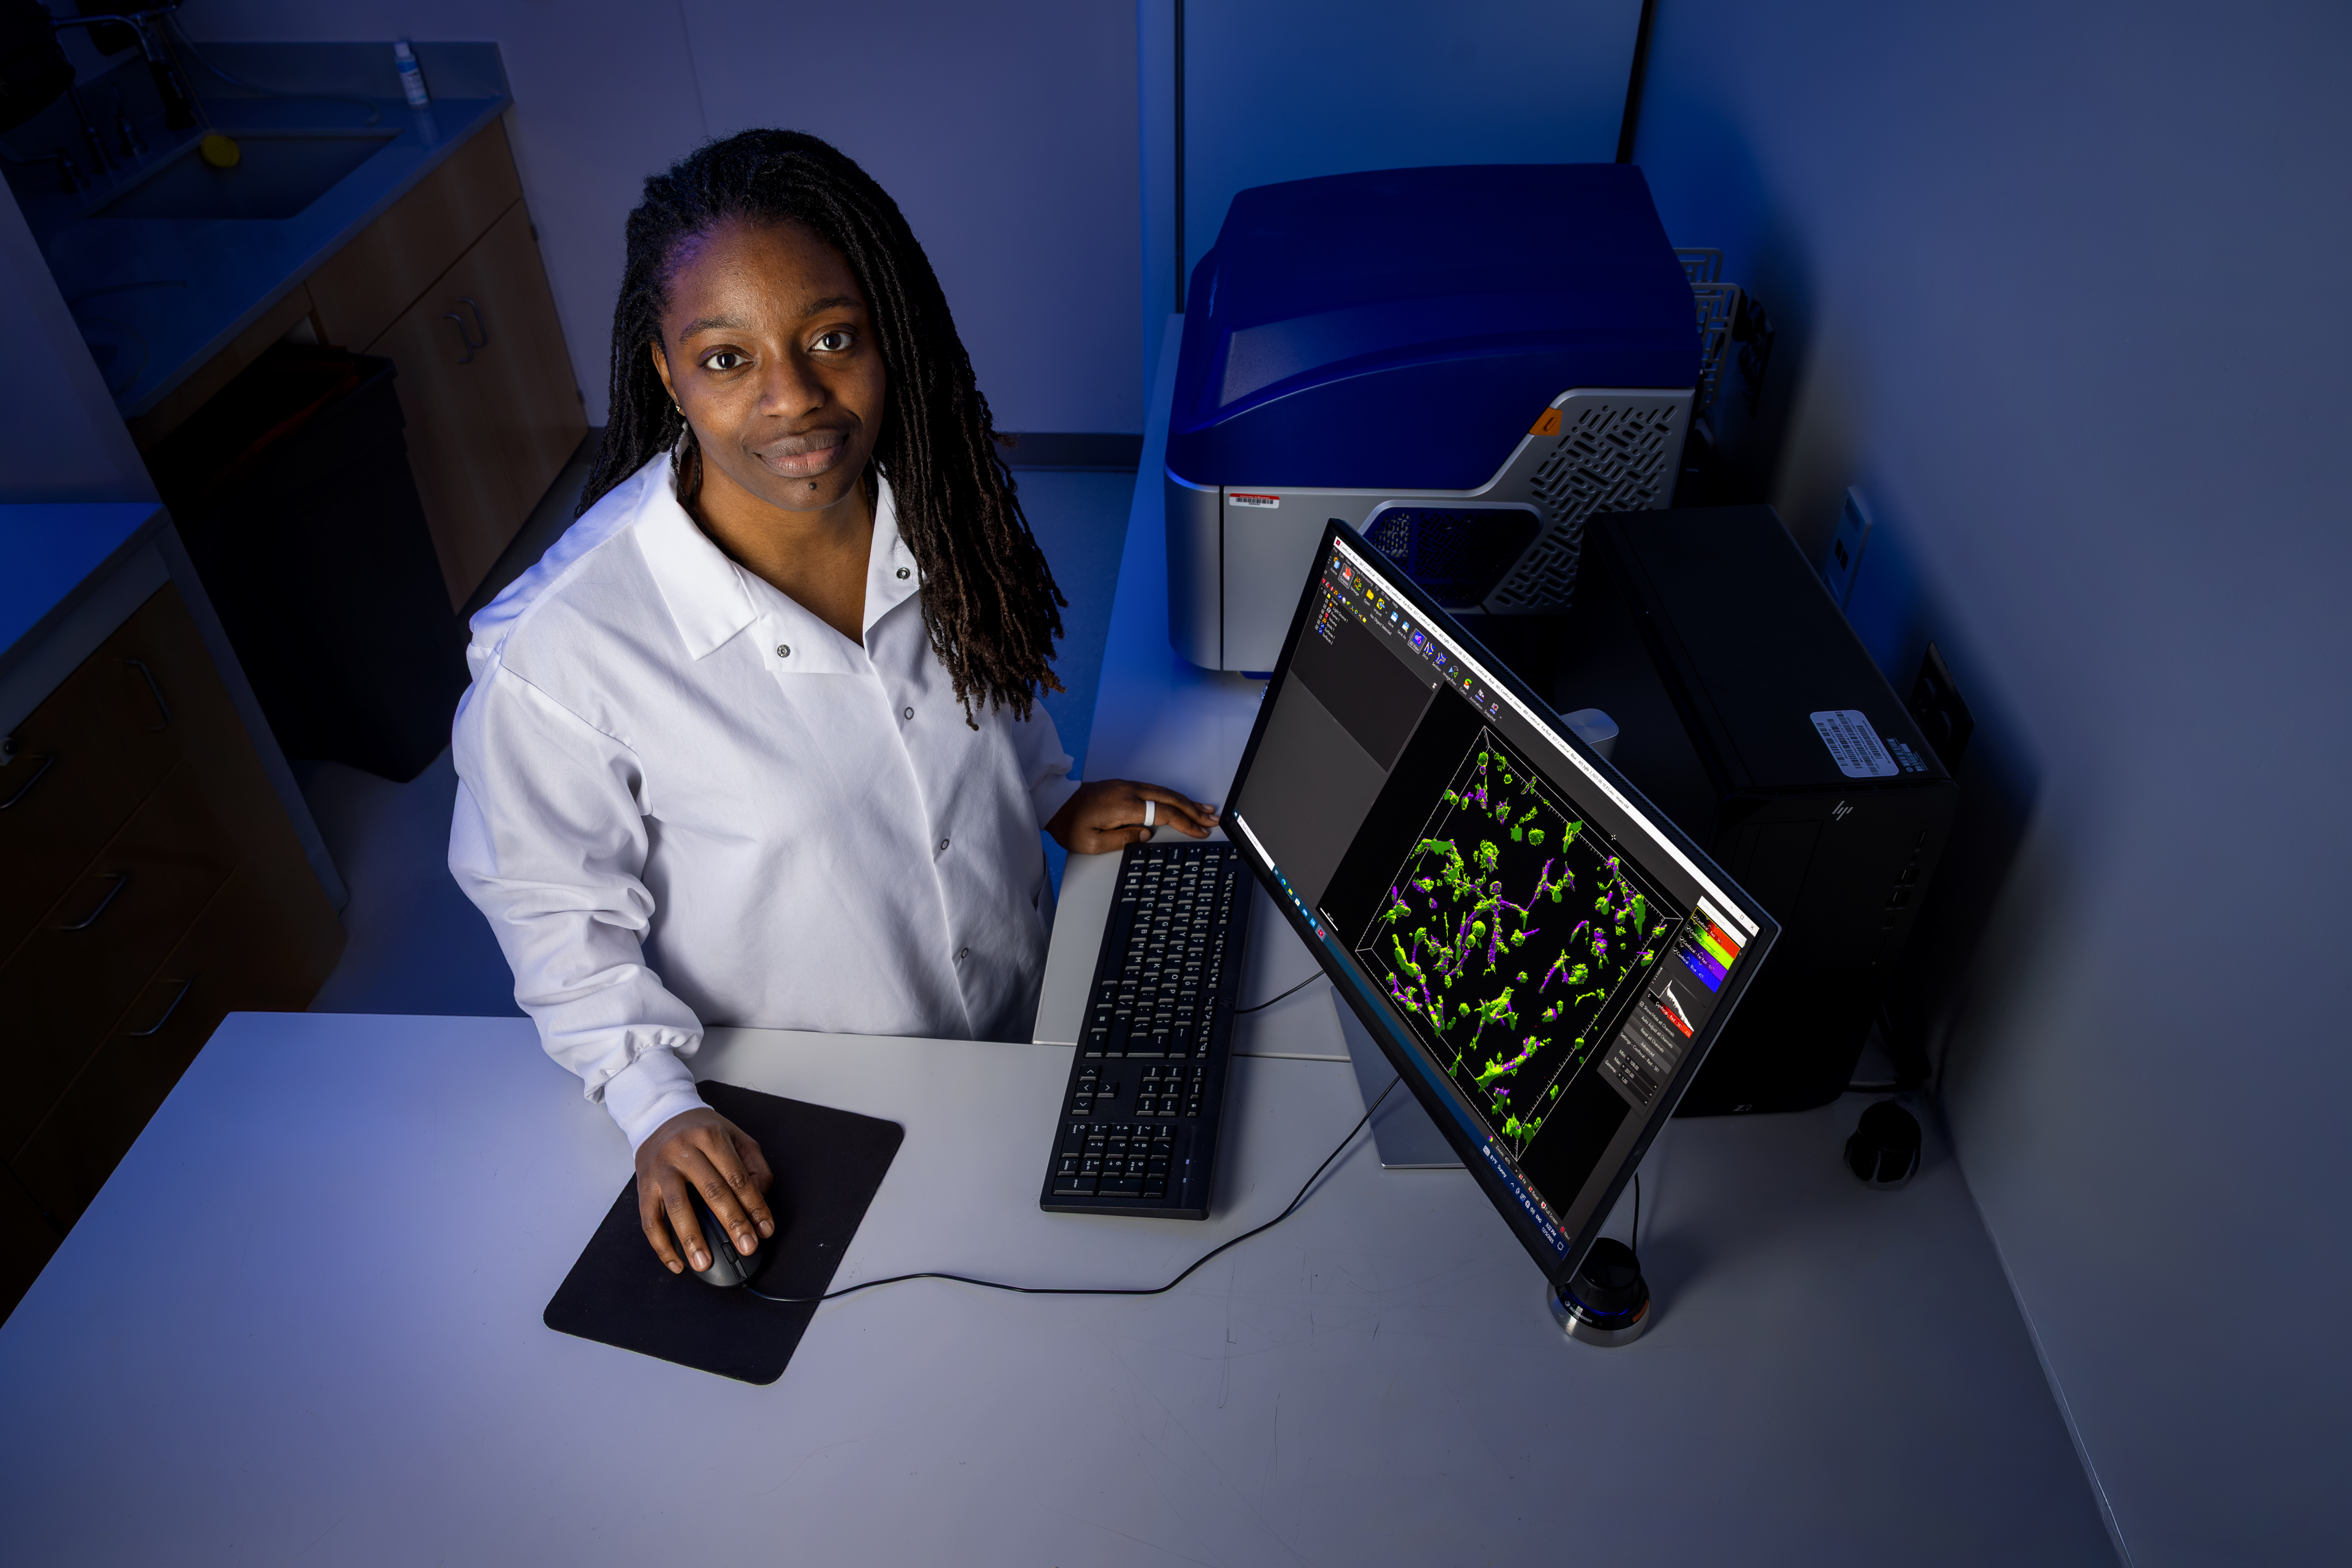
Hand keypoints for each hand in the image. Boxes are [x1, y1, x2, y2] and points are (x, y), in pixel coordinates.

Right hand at [634, 1106, 775, 1273]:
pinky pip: (649, 1219)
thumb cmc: (701, 1131)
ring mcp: (661, 1168)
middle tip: (746, 1247)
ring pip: (677, 1206)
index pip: (738, 1177)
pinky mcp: (643, 1185)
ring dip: (692, 1239)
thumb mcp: (735, 1137)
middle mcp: (683, 1150)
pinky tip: (676, 1262)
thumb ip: (754, 1165)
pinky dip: (661, 1245)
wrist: (659, 1116)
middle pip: (712, 1191)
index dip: (755, 1205)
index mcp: (711, 1137)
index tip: (765, 1229)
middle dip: (732, 1223)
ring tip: (704, 1262)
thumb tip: (762, 1198)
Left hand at [1046, 779, 1217, 852]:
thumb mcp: (1092, 842)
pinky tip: (1180, 801)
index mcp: (1124, 806)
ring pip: (1165, 792)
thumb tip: (1147, 835)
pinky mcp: (1124, 785)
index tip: (1200, 831)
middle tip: (1213, 820)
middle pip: (1171, 799)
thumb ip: (1122, 839)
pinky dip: (1173, 796)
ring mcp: (1127, 786)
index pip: (1164, 814)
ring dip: (1187, 801)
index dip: (1186, 823)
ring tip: (1205, 810)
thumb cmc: (1070, 824)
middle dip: (1194, 810)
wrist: (1055, 802)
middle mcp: (1129, 791)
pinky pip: (1156, 789)